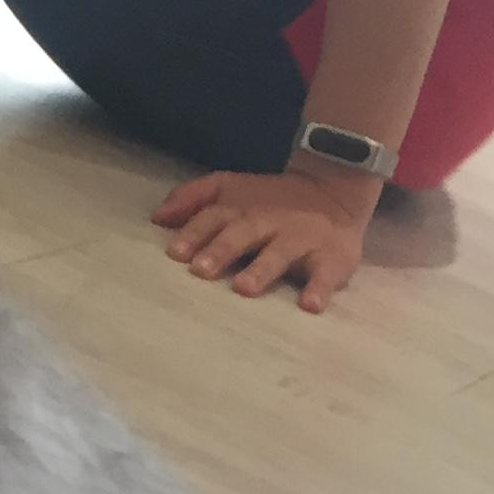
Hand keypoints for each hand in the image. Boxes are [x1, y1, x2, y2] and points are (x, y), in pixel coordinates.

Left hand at [153, 165, 380, 313]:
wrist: (336, 190)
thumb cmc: (270, 200)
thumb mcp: (231, 188)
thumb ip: (194, 197)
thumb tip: (157, 217)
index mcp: (242, 209)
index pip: (215, 218)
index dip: (195, 234)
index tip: (176, 253)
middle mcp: (270, 222)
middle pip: (244, 233)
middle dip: (223, 250)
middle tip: (201, 271)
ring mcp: (301, 240)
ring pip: (280, 254)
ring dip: (262, 270)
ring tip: (244, 288)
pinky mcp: (332, 259)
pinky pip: (326, 275)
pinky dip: (320, 289)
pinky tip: (310, 306)